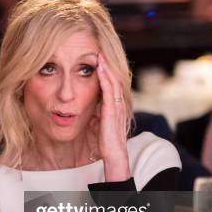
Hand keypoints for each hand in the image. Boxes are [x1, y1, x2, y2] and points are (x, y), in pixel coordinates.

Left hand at [94, 54, 130, 180]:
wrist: (114, 157)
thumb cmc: (107, 145)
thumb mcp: (100, 126)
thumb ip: (98, 116)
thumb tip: (92, 110)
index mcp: (116, 109)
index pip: (112, 87)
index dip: (106, 74)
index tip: (98, 62)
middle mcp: (119, 106)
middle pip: (114, 81)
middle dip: (107, 67)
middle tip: (99, 53)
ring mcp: (117, 108)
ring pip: (113, 83)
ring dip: (106, 69)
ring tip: (99, 57)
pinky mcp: (112, 113)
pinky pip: (110, 91)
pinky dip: (105, 79)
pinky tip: (100, 70)